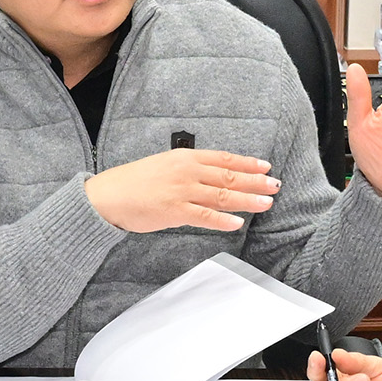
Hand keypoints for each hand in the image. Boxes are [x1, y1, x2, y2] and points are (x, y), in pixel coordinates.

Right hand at [84, 146, 279, 234]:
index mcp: (184, 157)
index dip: (247, 163)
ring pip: (222, 196)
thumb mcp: (163, 166)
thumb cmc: (132, 182)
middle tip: (275, 186)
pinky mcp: (174, 211)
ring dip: (247, 200)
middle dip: (255, 182)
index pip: (224, 159)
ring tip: (266, 204)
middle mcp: (186, 171)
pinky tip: (237, 223)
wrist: (106, 196)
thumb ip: (187, 170)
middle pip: (229, 177)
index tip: (265, 166)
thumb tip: (209, 178)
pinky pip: (204, 216)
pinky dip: (222, 220)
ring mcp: (182, 191)